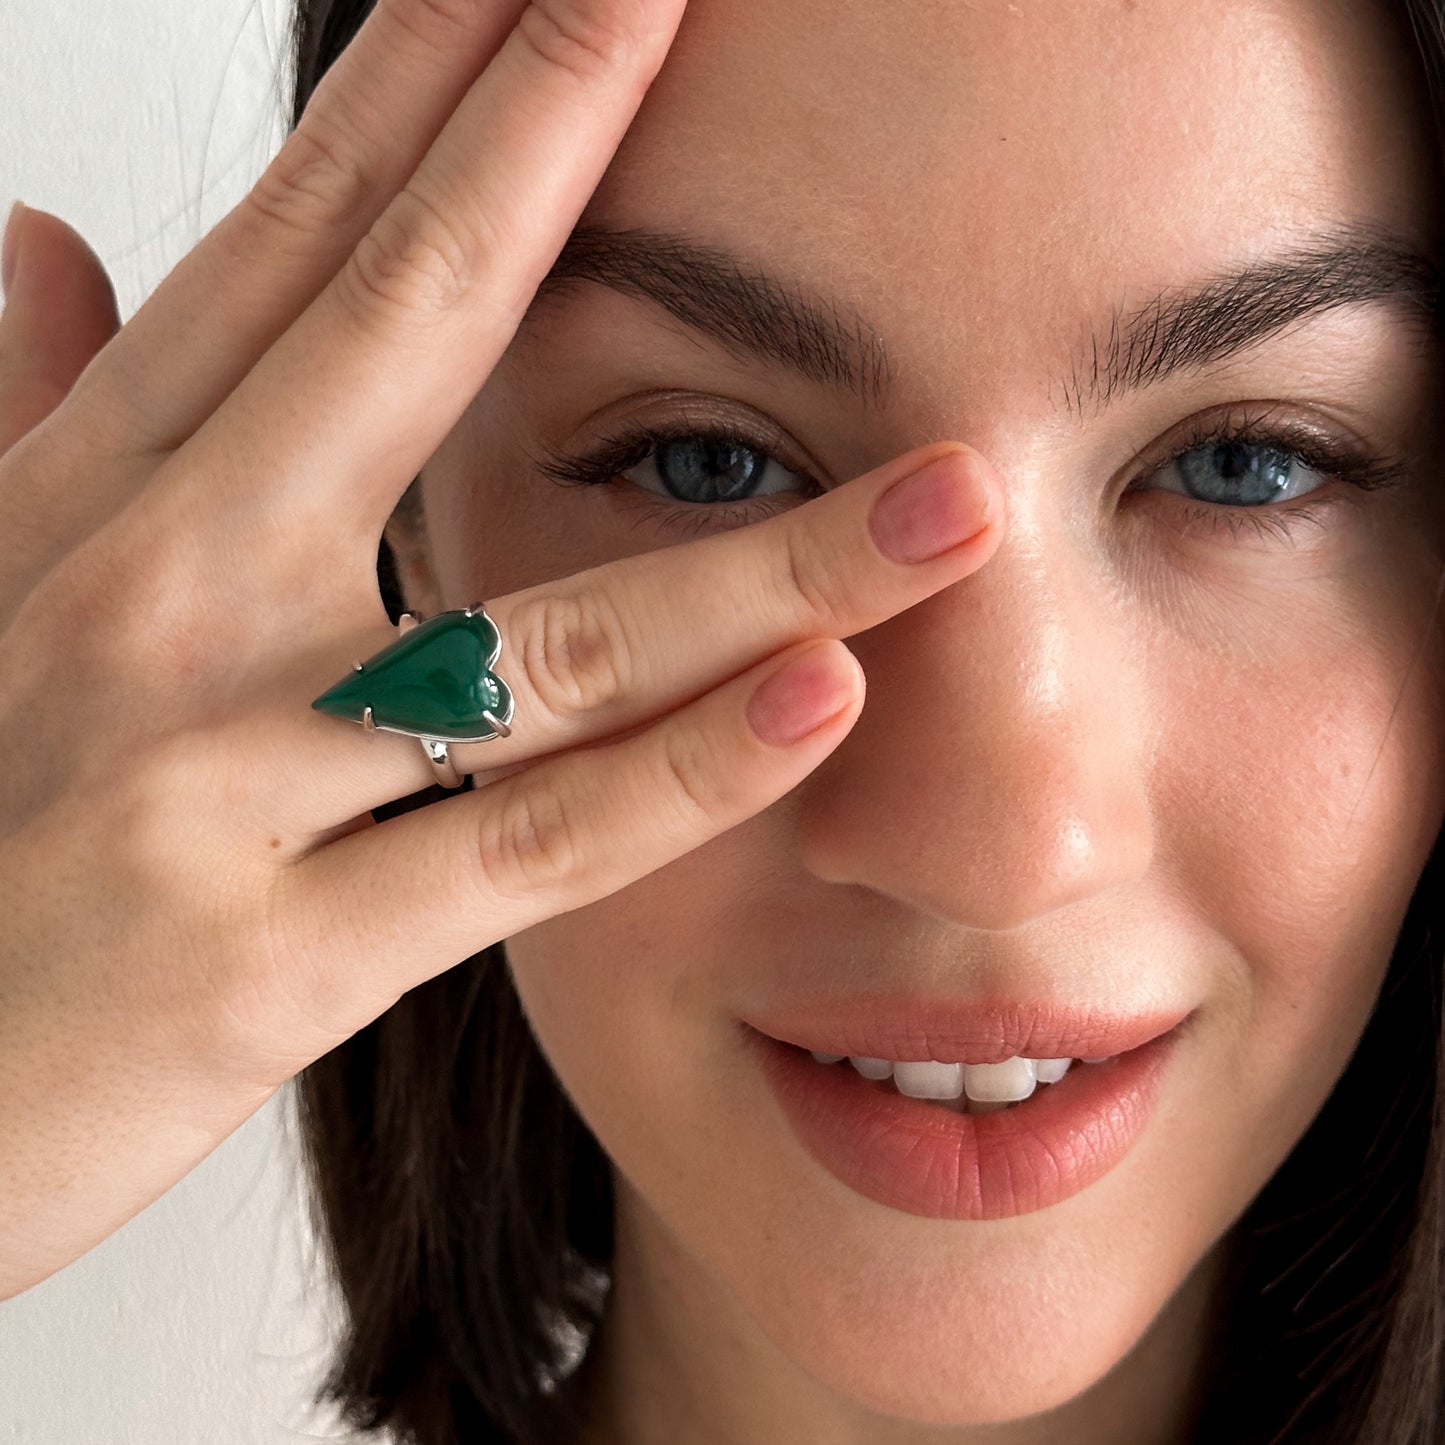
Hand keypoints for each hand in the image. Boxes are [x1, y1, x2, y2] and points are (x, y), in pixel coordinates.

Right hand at [0, 0, 1002, 1298]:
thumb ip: (25, 417)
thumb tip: (43, 243)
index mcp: (99, 501)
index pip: (300, 249)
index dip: (433, 90)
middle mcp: (166, 604)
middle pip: (404, 334)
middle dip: (558, 146)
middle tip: (688, 1)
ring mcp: (222, 780)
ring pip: (540, 635)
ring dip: (766, 555)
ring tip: (948, 485)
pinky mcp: (275, 962)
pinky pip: (527, 848)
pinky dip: (683, 776)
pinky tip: (826, 698)